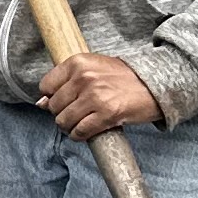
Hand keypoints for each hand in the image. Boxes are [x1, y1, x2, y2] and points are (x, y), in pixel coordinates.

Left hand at [36, 51, 159, 138]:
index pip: (46, 86)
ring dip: (70, 127)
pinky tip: (88, 131)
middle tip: (77, 114)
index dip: (52, 97)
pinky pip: (80, 131)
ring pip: (64, 121)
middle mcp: (84, 78)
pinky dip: (80, 135)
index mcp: (78, 62)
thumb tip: (41, 103)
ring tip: (82, 123)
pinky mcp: (107, 114)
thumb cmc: (124, 77)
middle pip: (54, 106)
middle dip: (62, 114)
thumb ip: (67, 82)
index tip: (65, 100)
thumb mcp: (93, 69)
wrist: (156, 83)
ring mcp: (95, 96)